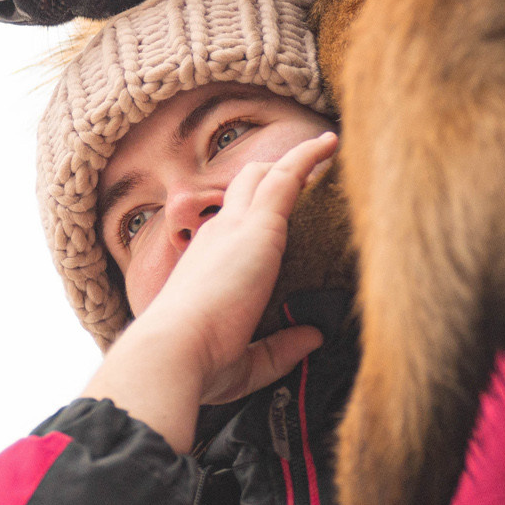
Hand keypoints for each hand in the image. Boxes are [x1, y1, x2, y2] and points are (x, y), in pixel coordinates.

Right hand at [81, 133, 337, 449]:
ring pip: (266, 176)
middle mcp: (217, 235)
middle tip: (305, 164)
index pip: (232, 224)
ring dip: (296, 159)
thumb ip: (281, 347)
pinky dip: (308, 156)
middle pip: (245, 187)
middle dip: (273, 174)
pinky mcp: (259, 225)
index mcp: (208, 263)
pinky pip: (288, 176)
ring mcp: (236, 226)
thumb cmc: (200, 362)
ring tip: (326, 144)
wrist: (174, 349)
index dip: (254, 211)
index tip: (277, 208)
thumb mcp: (248, 360)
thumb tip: (313, 335)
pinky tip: (329, 143)